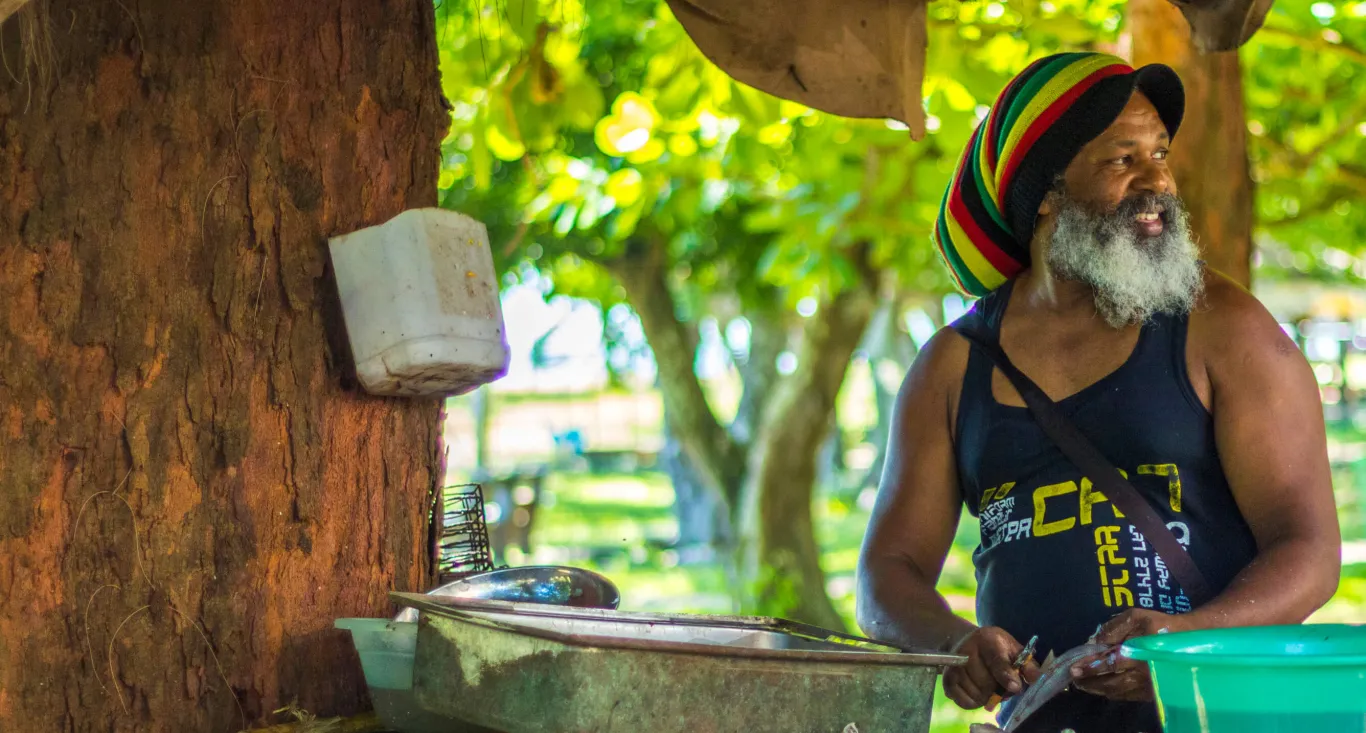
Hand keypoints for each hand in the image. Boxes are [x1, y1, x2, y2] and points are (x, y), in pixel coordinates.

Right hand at [944, 627, 1041, 709]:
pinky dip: (975, 702)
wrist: (963, 640)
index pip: (996, 661)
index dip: (1006, 675)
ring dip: (987, 696)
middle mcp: (966, 651)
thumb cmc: (994, 647)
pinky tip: (977, 690)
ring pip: (977, 695)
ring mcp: (954, 666)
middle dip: (998, 689)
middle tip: (1000, 682)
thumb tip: (1036, 678)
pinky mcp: (947, 680)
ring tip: (988, 684)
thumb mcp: (1012, 648)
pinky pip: (965, 702)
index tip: (1014, 687)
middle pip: (987, 684)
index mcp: (987, 640)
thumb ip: (1026, 663)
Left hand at [1070, 609, 1191, 700]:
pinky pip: (1128, 696)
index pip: (1109, 663)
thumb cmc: (1160, 626)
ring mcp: (1149, 687)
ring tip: (1084, 684)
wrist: (1191, 640)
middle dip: (1090, 682)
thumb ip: (1114, 628)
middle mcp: (1144, 674)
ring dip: (1099, 689)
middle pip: (1111, 683)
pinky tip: (1104, 686)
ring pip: (1118, 692)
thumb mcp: (1136, 617)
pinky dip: (1113, 692)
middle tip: (1074, 678)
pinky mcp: (1153, 693)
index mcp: (1139, 654)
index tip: (1074, 669)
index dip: (1090, 667)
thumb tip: (1095, 642)